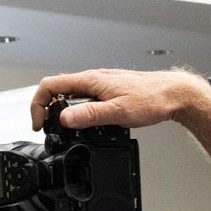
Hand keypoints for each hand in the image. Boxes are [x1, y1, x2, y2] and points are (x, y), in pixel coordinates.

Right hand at [30, 69, 210, 135]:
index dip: (37, 105)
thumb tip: (64, 118)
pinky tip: (85, 125)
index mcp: (90, 80)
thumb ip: (89, 115)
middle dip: (46, 110)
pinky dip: (77, 112)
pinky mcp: (107, 92)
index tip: (39, 124)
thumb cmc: (151, 99)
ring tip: (63, 130)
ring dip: (61, 111)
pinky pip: (84, 99)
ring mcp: (100, 85)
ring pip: (70, 95)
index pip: (49, 85)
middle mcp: (92, 80)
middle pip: (56, 90)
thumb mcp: (118, 112)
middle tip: (48, 131)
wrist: (173, 95)